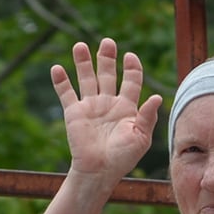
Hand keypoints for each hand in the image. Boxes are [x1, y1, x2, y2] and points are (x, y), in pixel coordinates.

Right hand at [49, 38, 162, 182]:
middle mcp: (108, 103)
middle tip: (107, 42)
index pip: (131, 80)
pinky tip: (56, 68)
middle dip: (107, 57)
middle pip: (107, 74)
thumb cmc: (123, 158)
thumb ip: (148, 117)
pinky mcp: (74, 113)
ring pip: (86, 78)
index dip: (132, 68)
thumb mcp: (141, 138)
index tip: (130, 57)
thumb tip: (157, 97)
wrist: (99, 172)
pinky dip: (60, 81)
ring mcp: (90, 106)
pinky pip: (66, 93)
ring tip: (79, 46)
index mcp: (126, 107)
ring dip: (83, 62)